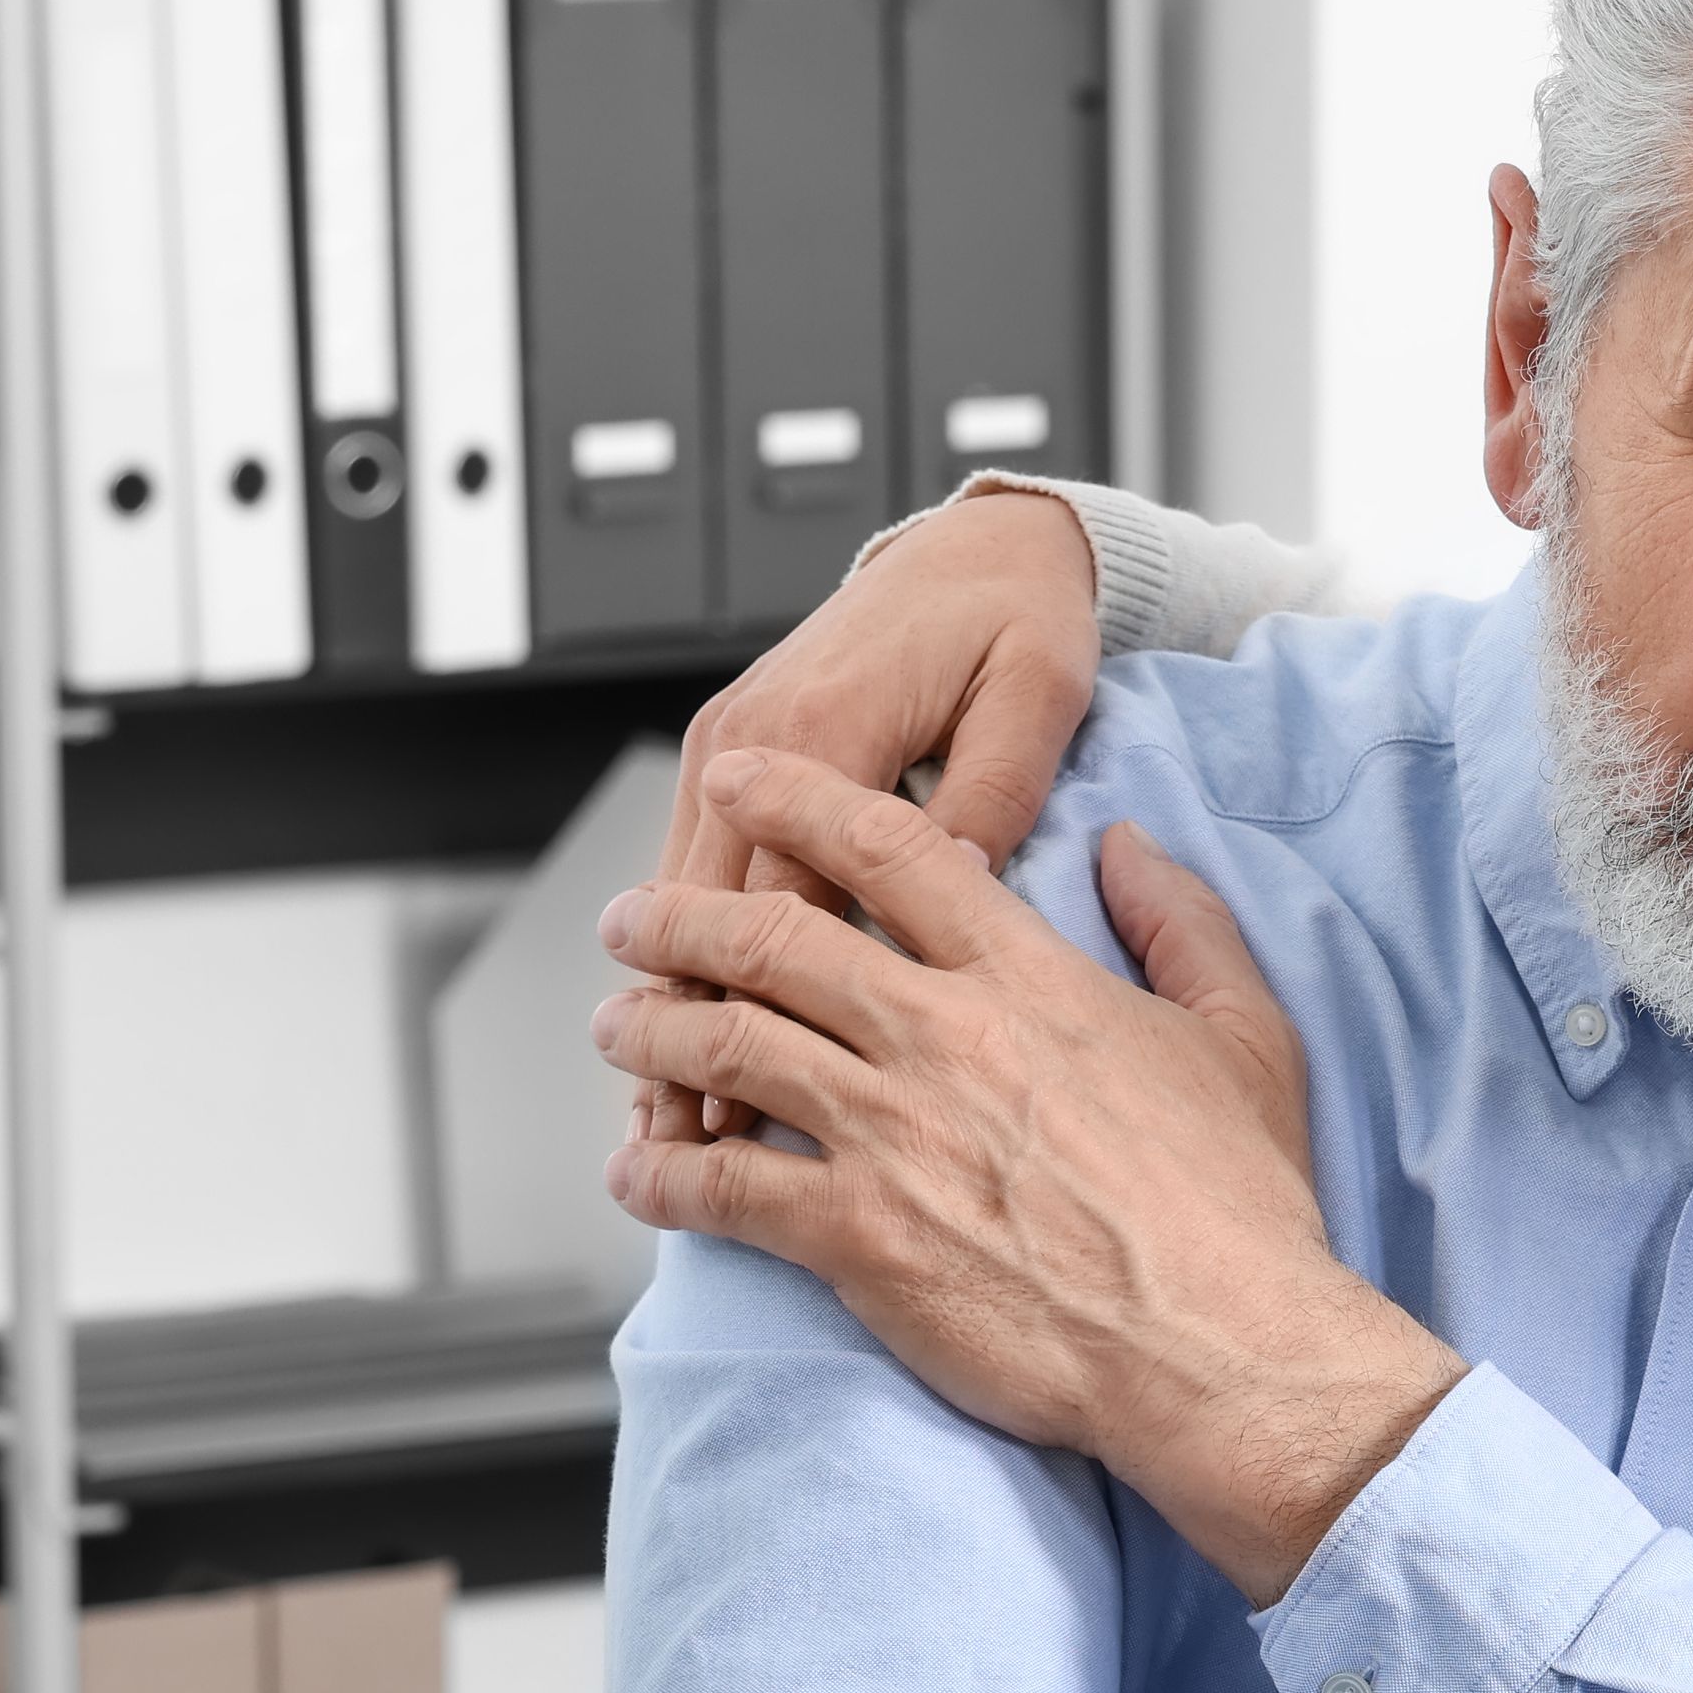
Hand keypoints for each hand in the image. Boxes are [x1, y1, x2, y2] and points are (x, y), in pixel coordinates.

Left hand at [593, 751, 1459, 1603]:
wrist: (1223, 1351)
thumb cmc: (1240, 1211)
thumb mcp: (1246, 1036)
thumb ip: (1183, 922)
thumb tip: (1127, 846)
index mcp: (1026, 980)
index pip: (888, 851)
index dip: (798, 799)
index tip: (742, 779)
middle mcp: (943, 1038)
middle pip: (771, 940)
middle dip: (680, 918)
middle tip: (633, 919)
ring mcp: (892, 1137)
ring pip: (727, 1046)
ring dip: (653, 1028)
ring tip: (617, 1025)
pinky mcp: (860, 1238)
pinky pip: (724, 1186)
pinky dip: (663, 1172)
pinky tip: (637, 1169)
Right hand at [638, 485, 1109, 1143]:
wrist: (978, 544)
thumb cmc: (1017, 622)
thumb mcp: (1033, 697)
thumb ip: (991, 793)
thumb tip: (958, 888)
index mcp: (827, 728)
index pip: (776, 901)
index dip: (756, 1020)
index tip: (747, 1113)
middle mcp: (756, 737)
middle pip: (704, 915)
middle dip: (685, 1037)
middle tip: (679, 1147)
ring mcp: (729, 744)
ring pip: (681, 899)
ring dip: (669, 1006)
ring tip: (660, 1119)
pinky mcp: (730, 753)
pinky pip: (693, 869)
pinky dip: (681, 957)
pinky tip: (679, 1031)